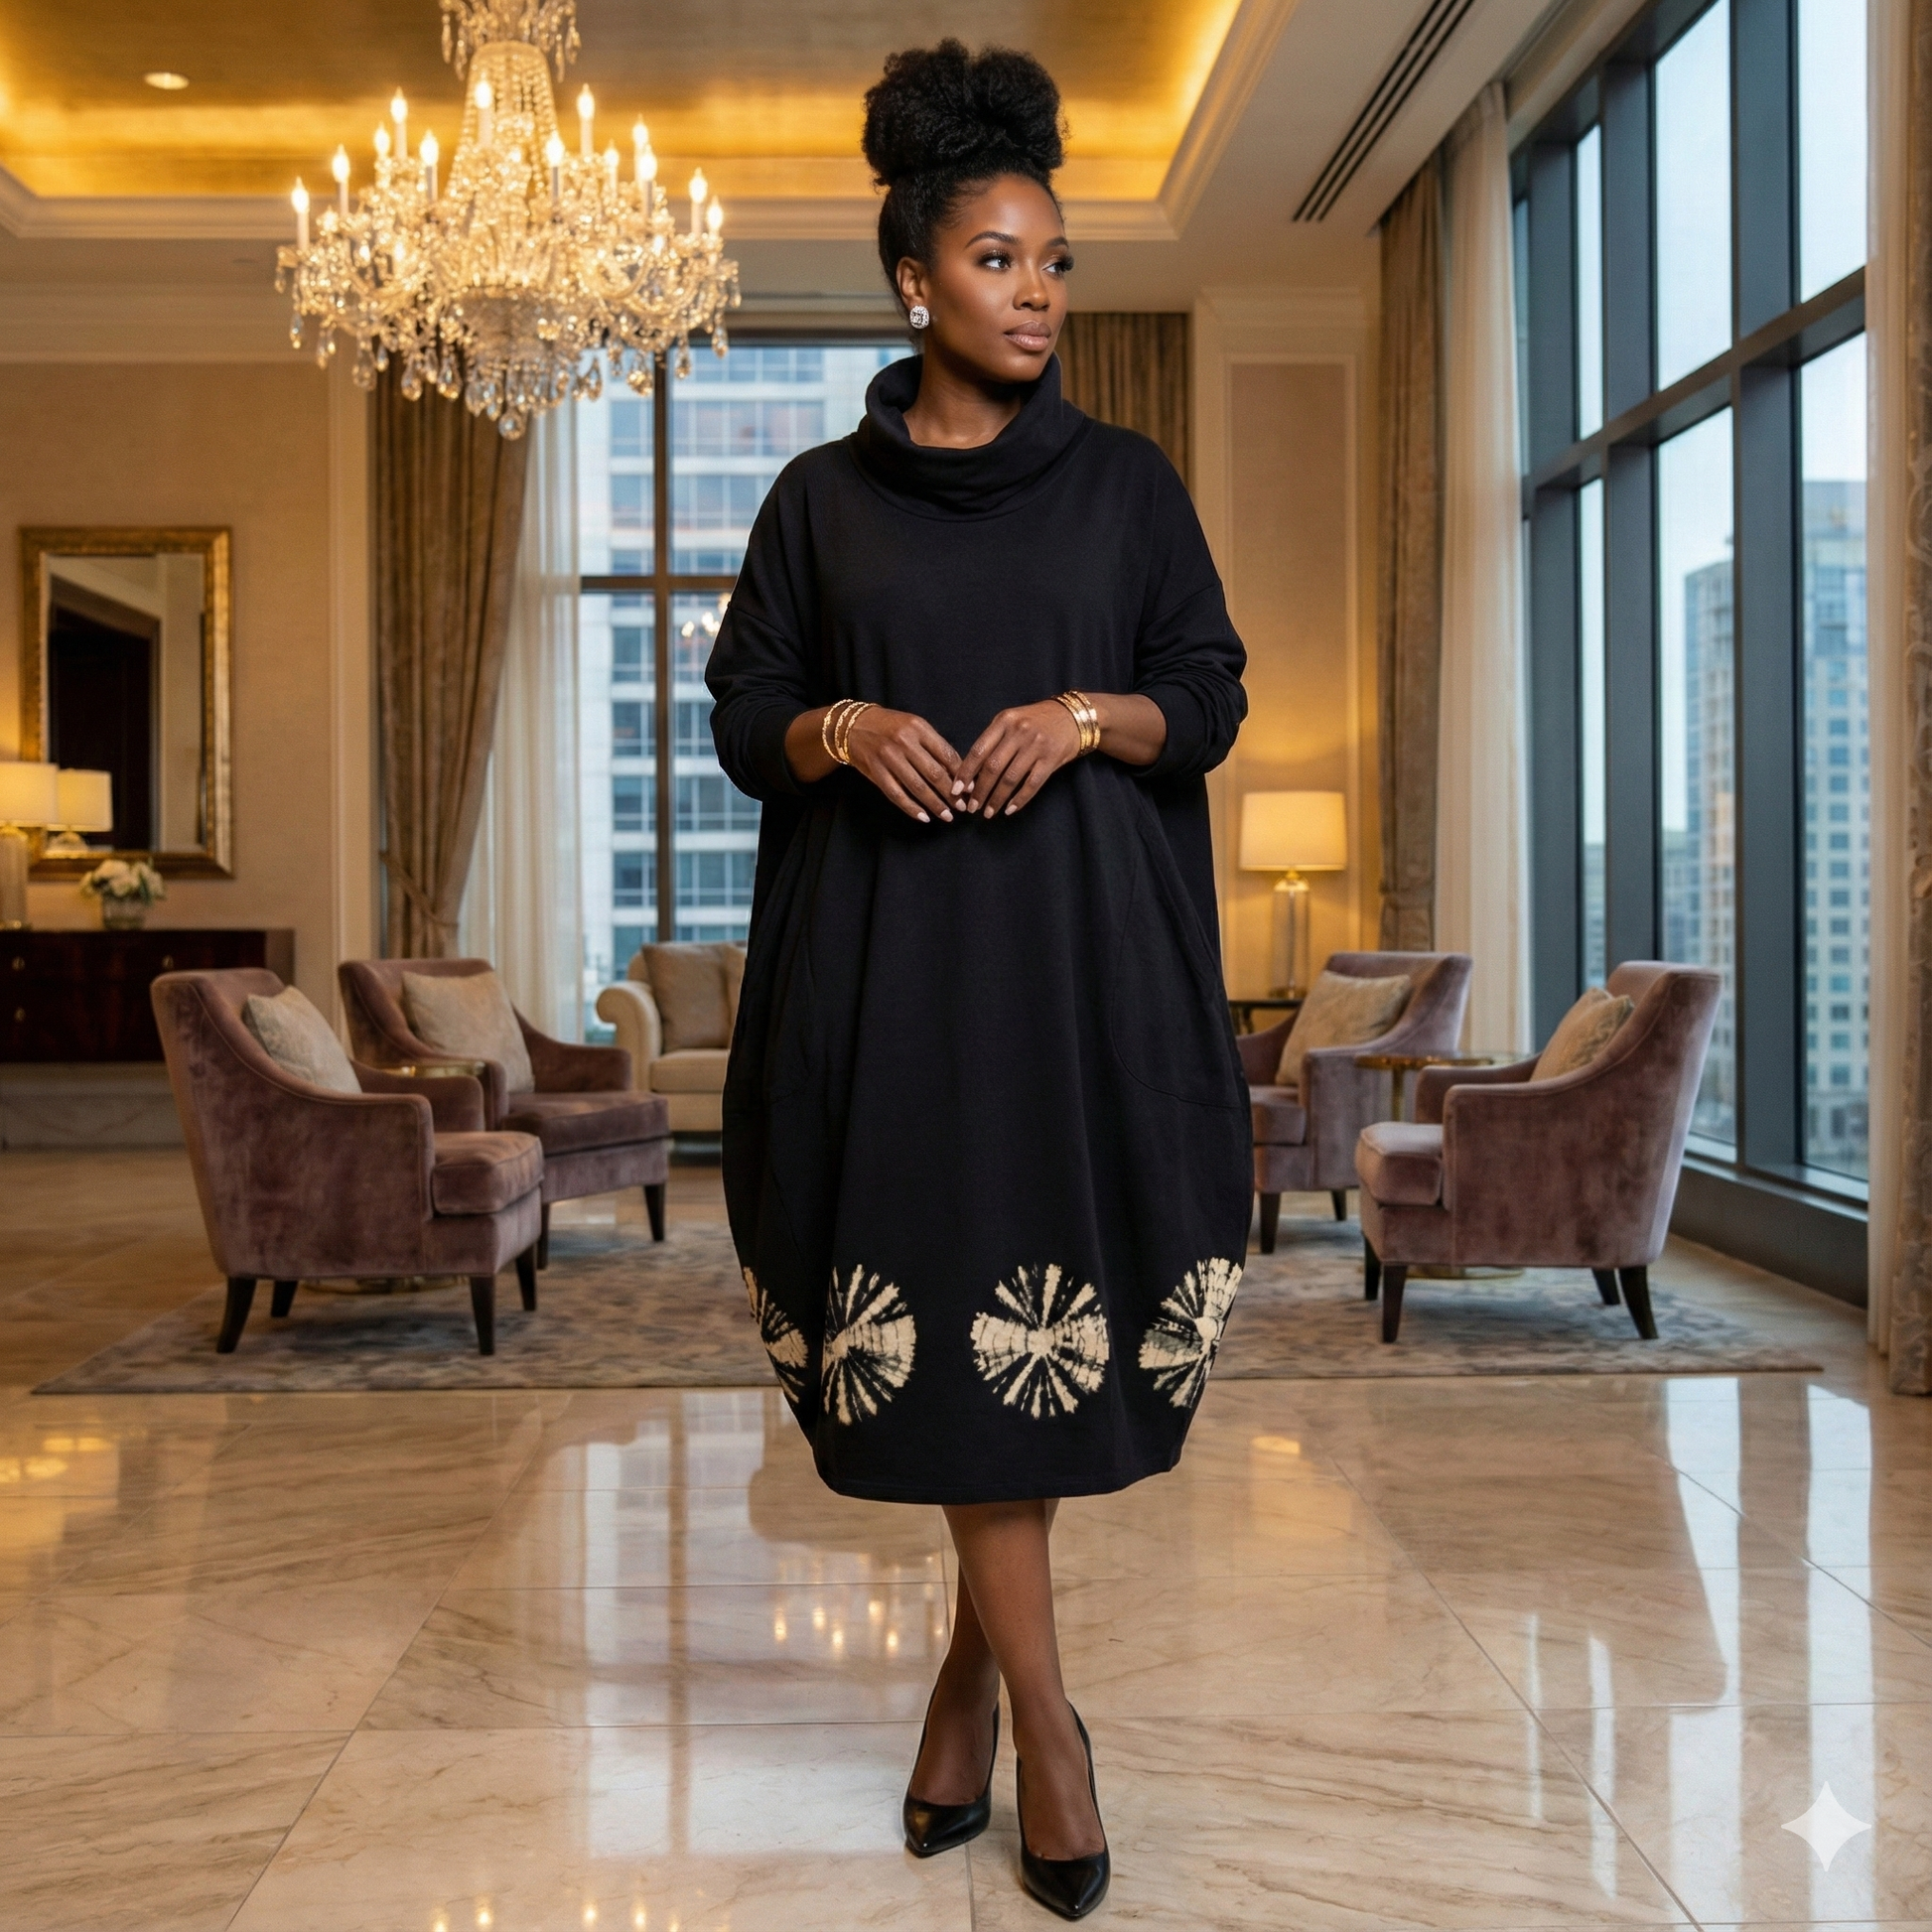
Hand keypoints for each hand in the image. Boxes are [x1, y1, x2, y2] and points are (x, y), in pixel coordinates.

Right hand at [844, 705, 963, 822]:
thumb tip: (957, 773)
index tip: (970, 790)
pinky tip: (923, 817)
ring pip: (918, 787)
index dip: (961, 775)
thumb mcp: (914, 727)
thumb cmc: (890, 726)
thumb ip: (934, 746)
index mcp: (918, 728)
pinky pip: (897, 795)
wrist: (853, 726)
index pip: (946, 755)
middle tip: (961, 807)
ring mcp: (889, 758)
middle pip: (934, 773)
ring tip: (947, 815)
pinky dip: (911, 808)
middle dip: (951, 794)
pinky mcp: (877, 772)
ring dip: (935, 804)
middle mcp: (904, 742)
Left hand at [955, 699, 1081, 817]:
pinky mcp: (1051, 759)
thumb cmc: (1037, 721)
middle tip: (972, 807)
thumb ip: (994, 740)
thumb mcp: (1012, 720)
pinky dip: (1019, 800)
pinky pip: (1032, 784)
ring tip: (988, 812)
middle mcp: (1019, 732)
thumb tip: (972, 773)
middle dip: (980, 791)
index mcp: (1004, 721)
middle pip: (992, 767)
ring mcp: (1036, 745)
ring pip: (1010, 778)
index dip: (965, 772)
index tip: (956, 790)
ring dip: (997, 799)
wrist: (1073, 717)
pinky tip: (1009, 810)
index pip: (979, 750)